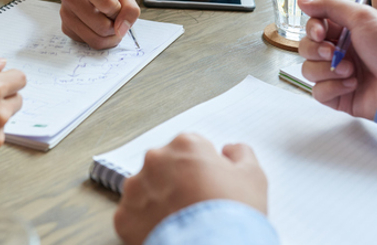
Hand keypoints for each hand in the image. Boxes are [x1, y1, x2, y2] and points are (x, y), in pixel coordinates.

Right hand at [58, 0, 140, 49]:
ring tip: (110, 24)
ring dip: (110, 37)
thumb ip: (129, 9)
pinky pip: (89, 43)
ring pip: (96, 41)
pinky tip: (98, 25)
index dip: (119, 10)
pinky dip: (100, 39)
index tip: (117, 6)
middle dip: (116, 27)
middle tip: (115, 17)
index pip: (108, 5)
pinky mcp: (65, 28)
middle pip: (103, 28)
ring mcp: (66, 14)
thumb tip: (121, 31)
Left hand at [114, 133, 267, 244]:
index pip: (190, 148)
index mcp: (185, 144)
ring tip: (181, 221)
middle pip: (165, 166)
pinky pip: (133, 216)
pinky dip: (146, 224)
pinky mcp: (124, 216)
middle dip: (176, 181)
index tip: (208, 184)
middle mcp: (156, 160)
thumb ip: (240, 154)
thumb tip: (231, 150)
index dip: (201, 167)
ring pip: (146, 190)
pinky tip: (167, 232)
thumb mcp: (252, 176)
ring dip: (159, 200)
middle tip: (195, 204)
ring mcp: (136, 188)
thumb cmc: (232, 214)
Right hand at [298, 0, 376, 119]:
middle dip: (316, 51)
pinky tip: (352, 84)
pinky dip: (332, 88)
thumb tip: (302, 0)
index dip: (312, 30)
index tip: (320, 33)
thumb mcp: (362, 16)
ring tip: (350, 71)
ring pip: (309, 71)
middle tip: (332, 52)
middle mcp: (340, 52)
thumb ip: (329, 5)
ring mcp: (338, 75)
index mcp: (345, 32)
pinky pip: (318, 93)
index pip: (313, 28)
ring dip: (326, 70)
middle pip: (306, 49)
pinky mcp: (340, 97)